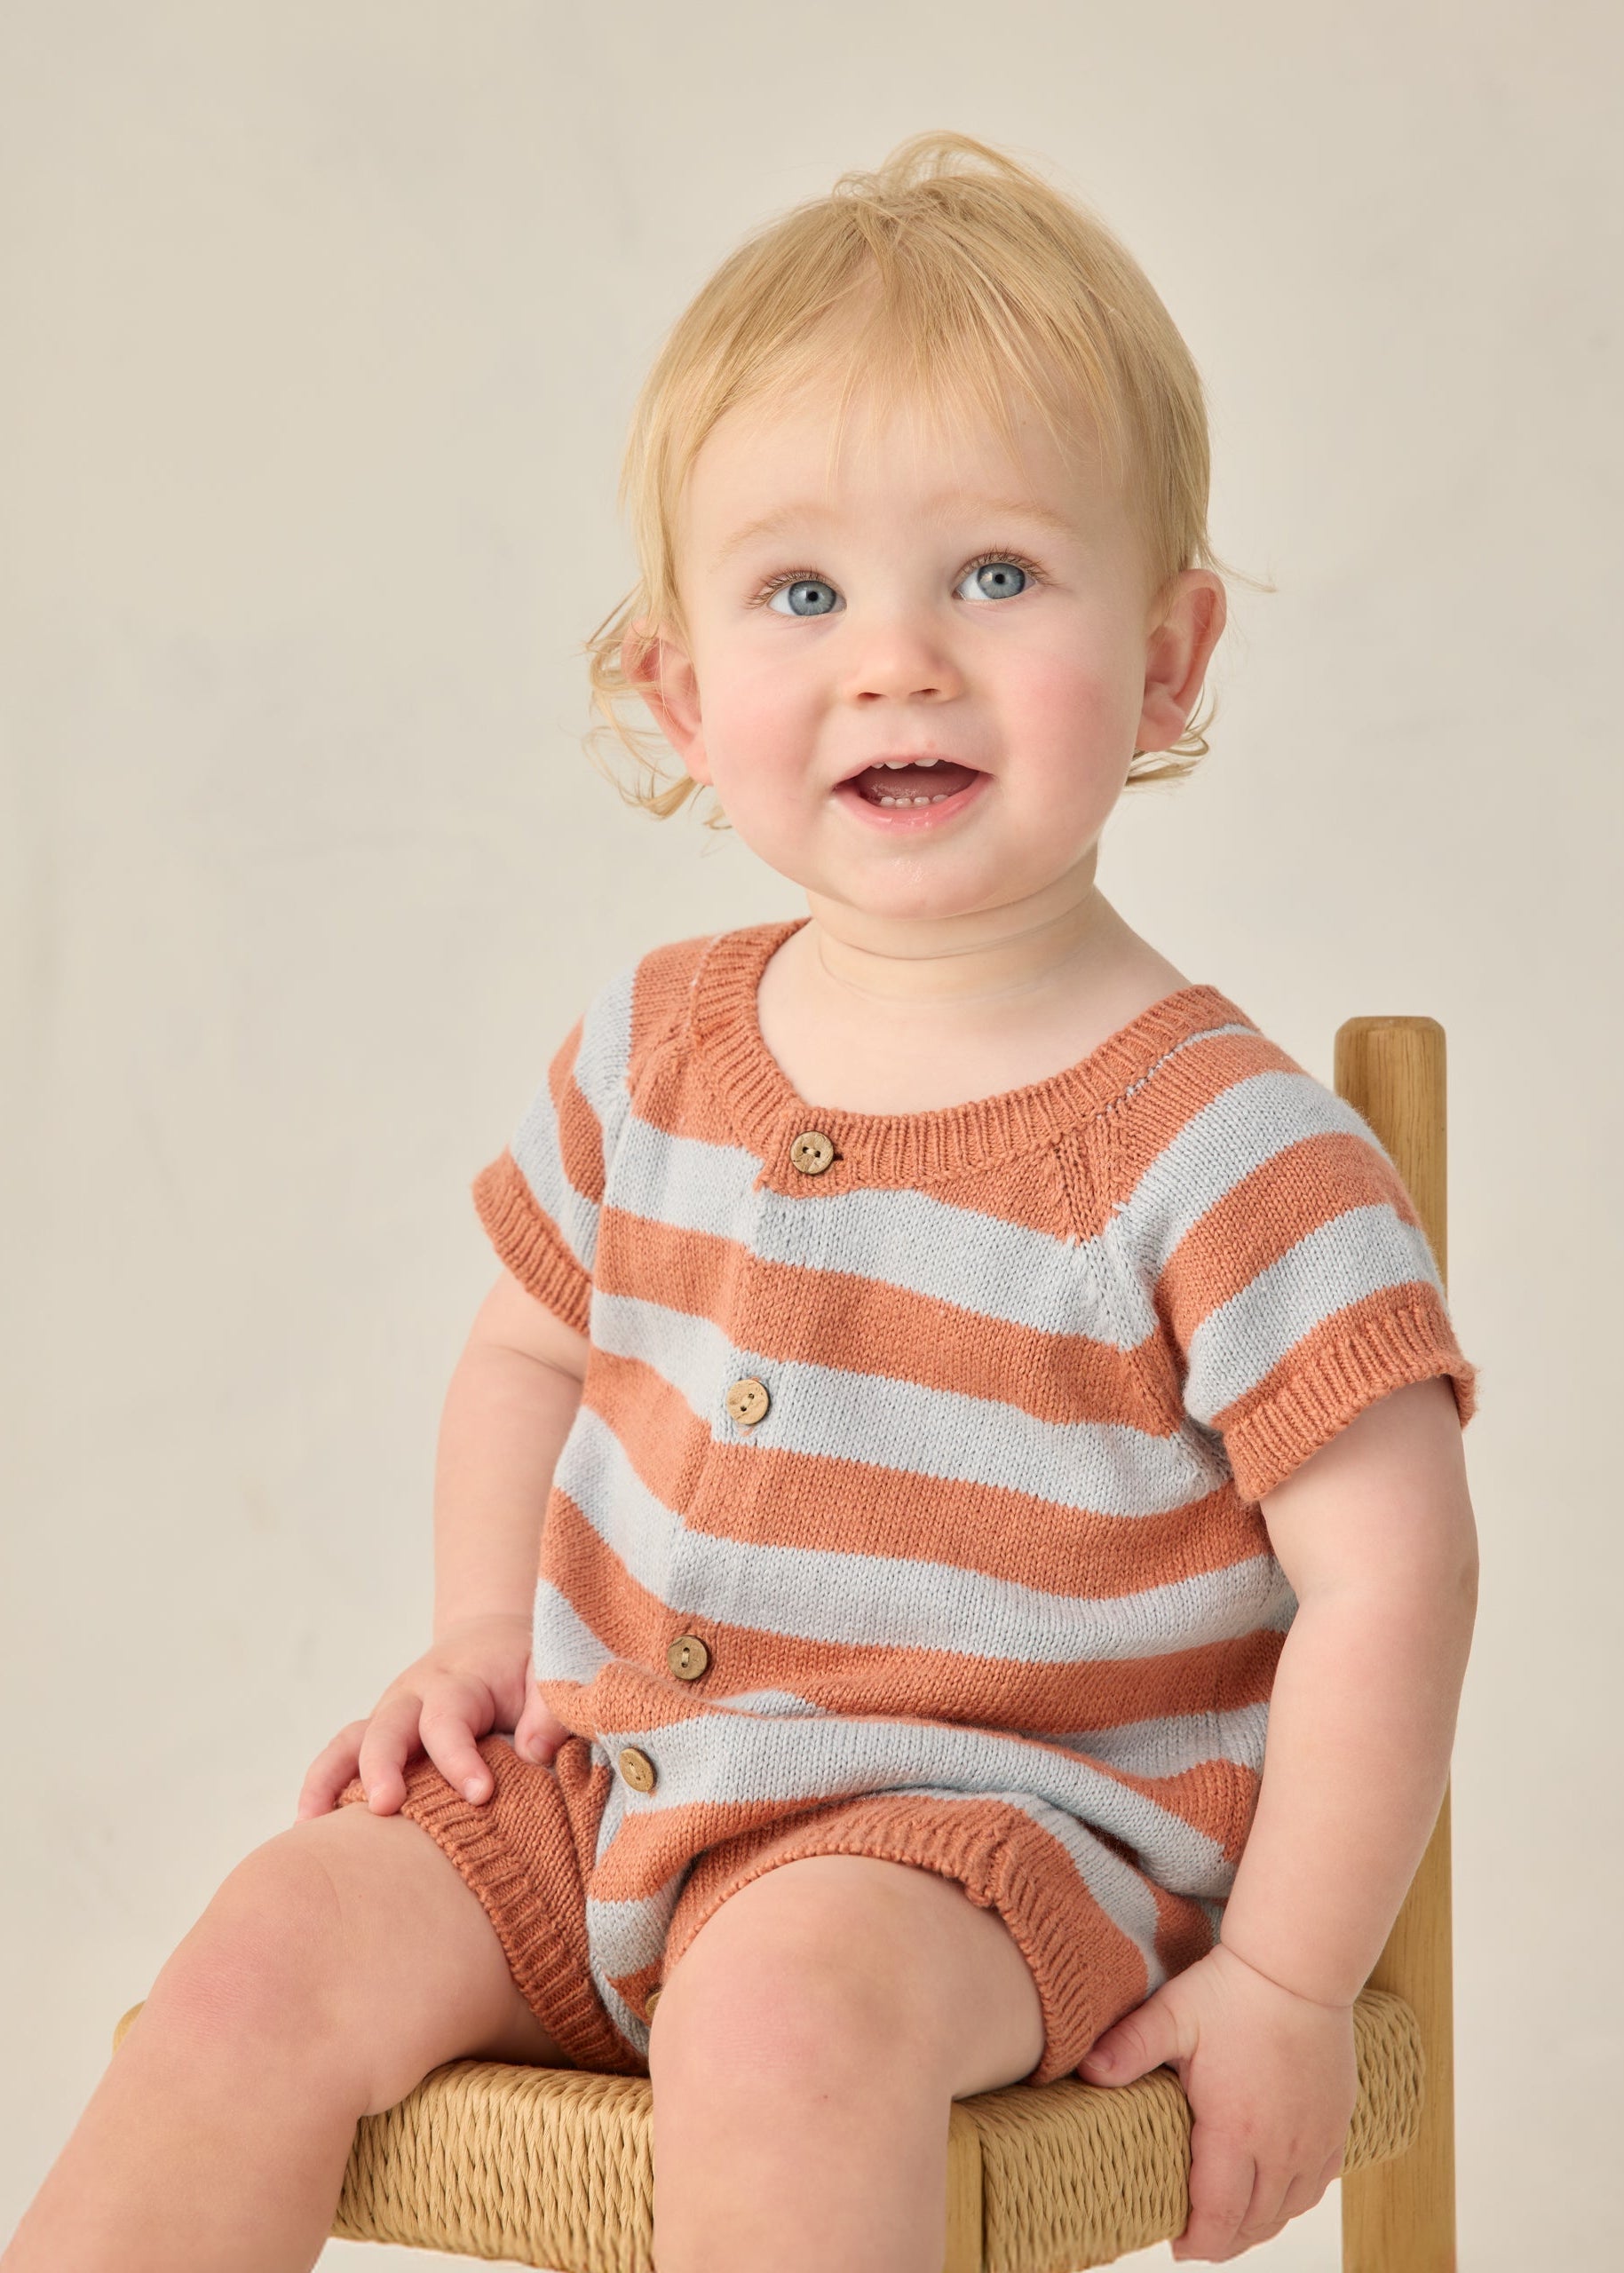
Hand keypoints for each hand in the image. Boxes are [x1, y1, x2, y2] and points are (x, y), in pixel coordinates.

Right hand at [295, 1611, 573, 1819]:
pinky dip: (321, 1788)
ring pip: (349, 1741)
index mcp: (459, 1682)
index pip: (450, 1717)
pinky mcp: (378, 1739)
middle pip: (388, 1727)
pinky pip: (340, 1758)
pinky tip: (307, 1829)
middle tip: (386, 1806)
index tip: (481, 1794)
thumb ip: (550, 1709)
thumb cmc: (523, 1668)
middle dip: (382, 1766)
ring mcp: (389, 1718)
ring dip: (331, 1779)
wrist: (489, 1641)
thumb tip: (535, 1753)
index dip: (460, 1757)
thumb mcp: (548, 1673)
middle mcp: (413, 1697)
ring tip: (314, 1827)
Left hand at [1075, 1941, 1356, 2261]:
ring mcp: (1313, 2138)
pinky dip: (1293, 2200)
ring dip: (1259, 2224)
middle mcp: (1280, 2147)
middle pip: (1255, 2223)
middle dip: (1224, 2239)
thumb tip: (1085, 2071)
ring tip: (1231, 2221)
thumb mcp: (1172, 2015)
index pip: (1219, 2217)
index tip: (1177, 2245)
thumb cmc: (1234, 1990)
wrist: (1299, 1966)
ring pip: (1289, 2209)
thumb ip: (1128, 2047)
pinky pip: (1319, 2184)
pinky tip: (1275, 2193)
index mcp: (1235, 2130)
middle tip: (1196, 2236)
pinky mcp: (1336, 2123)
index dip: (1197, 2242)